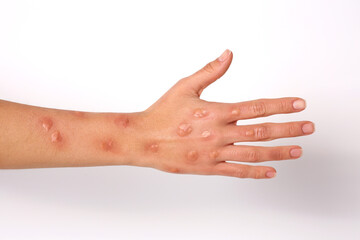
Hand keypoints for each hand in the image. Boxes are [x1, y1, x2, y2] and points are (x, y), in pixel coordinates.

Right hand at [135, 49, 314, 178]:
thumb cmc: (162, 113)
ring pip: (253, 153)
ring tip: (297, 150)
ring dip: (278, 152)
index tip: (299, 105)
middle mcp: (218, 133)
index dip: (281, 105)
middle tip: (308, 128)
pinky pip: (236, 172)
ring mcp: (214, 153)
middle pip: (261, 131)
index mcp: (215, 111)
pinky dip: (255, 172)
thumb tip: (228, 55)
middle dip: (288, 129)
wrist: (143, 140)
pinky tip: (271, 172)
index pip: (256, 107)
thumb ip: (209, 71)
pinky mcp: (208, 168)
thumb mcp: (184, 86)